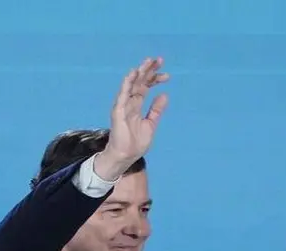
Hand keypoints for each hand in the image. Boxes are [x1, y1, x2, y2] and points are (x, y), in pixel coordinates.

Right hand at [94, 57, 168, 180]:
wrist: (126, 156)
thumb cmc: (136, 143)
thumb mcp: (151, 124)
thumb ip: (156, 110)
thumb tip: (164, 95)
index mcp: (137, 105)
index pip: (146, 87)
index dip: (155, 79)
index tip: (167, 75)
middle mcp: (130, 102)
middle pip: (140, 82)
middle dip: (149, 70)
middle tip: (159, 59)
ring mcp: (123, 105)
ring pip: (131, 85)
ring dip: (139, 72)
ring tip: (148, 62)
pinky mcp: (118, 111)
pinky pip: (123, 95)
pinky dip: (127, 84)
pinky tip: (133, 74)